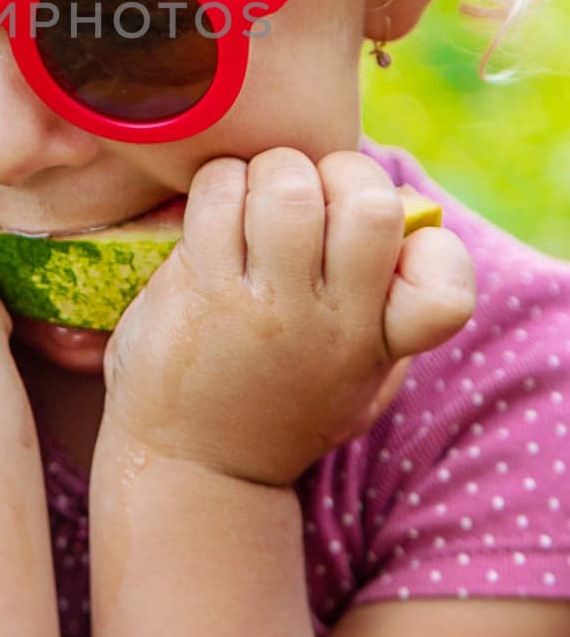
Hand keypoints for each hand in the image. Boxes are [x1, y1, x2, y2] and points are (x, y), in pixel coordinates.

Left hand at [100, 147, 476, 486]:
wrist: (190, 465)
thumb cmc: (281, 400)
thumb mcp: (359, 373)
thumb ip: (390, 304)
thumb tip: (410, 207)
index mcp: (379, 341)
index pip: (446, 284)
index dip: (429, 242)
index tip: (385, 245)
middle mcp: (329, 324)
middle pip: (369, 204)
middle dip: (341, 172)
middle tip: (312, 194)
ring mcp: (263, 306)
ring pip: (288, 185)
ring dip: (272, 170)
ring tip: (257, 197)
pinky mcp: (200, 288)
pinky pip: (219, 193)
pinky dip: (220, 182)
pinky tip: (215, 210)